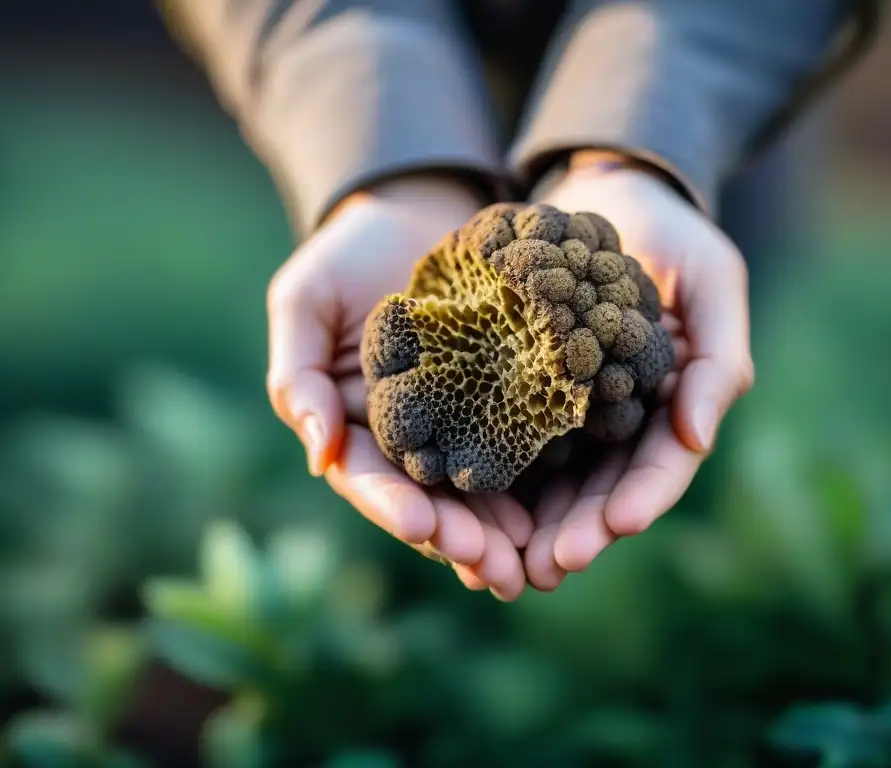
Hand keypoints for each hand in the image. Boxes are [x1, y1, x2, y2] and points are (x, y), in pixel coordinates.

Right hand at [265, 175, 533, 599]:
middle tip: (496, 569)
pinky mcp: (509, 401)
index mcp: (356, 426)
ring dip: (505, 532)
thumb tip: (316, 452)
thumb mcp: (306, 299)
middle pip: (431, 501)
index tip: (425, 527)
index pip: (370, 480)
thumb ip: (297, 371)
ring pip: (480, 491)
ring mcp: (461, 425)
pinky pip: (526, 448)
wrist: (418, 213)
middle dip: (461, 538)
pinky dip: (543, 484)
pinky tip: (569, 509)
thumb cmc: (347, 255)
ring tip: (535, 562)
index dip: (395, 506)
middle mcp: (410, 439)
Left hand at [523, 157, 754, 589]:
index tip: (618, 527)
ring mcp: (574, 410)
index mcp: (675, 404)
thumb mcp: (713, 281)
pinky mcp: (526, 389)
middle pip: (606, 490)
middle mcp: (624, 421)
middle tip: (551, 565)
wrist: (604, 196)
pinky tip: (470, 503)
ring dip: (538, 523)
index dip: (643, 499)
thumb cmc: (672, 234)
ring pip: (558, 481)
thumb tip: (699, 438)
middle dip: (583, 529)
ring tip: (508, 561)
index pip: (663, 465)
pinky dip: (498, 474)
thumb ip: (717, 358)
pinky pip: (512, 438)